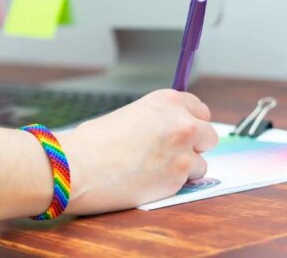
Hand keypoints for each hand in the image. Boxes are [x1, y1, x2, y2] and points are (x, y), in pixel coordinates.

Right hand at [60, 89, 218, 215]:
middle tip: (170, 154)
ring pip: (201, 162)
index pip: (200, 109)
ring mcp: (183, 152)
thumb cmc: (92, 142)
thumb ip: (156, 121)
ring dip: (184, 168)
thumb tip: (168, 133)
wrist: (77, 167)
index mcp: (167, 101)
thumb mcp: (129, 116)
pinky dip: (174, 184)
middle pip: (209, 135)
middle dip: (194, 145)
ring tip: (153, 169)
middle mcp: (181, 123)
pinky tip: (150, 181)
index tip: (181, 131)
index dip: (190, 122)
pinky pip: (189, 183)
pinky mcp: (178, 179)